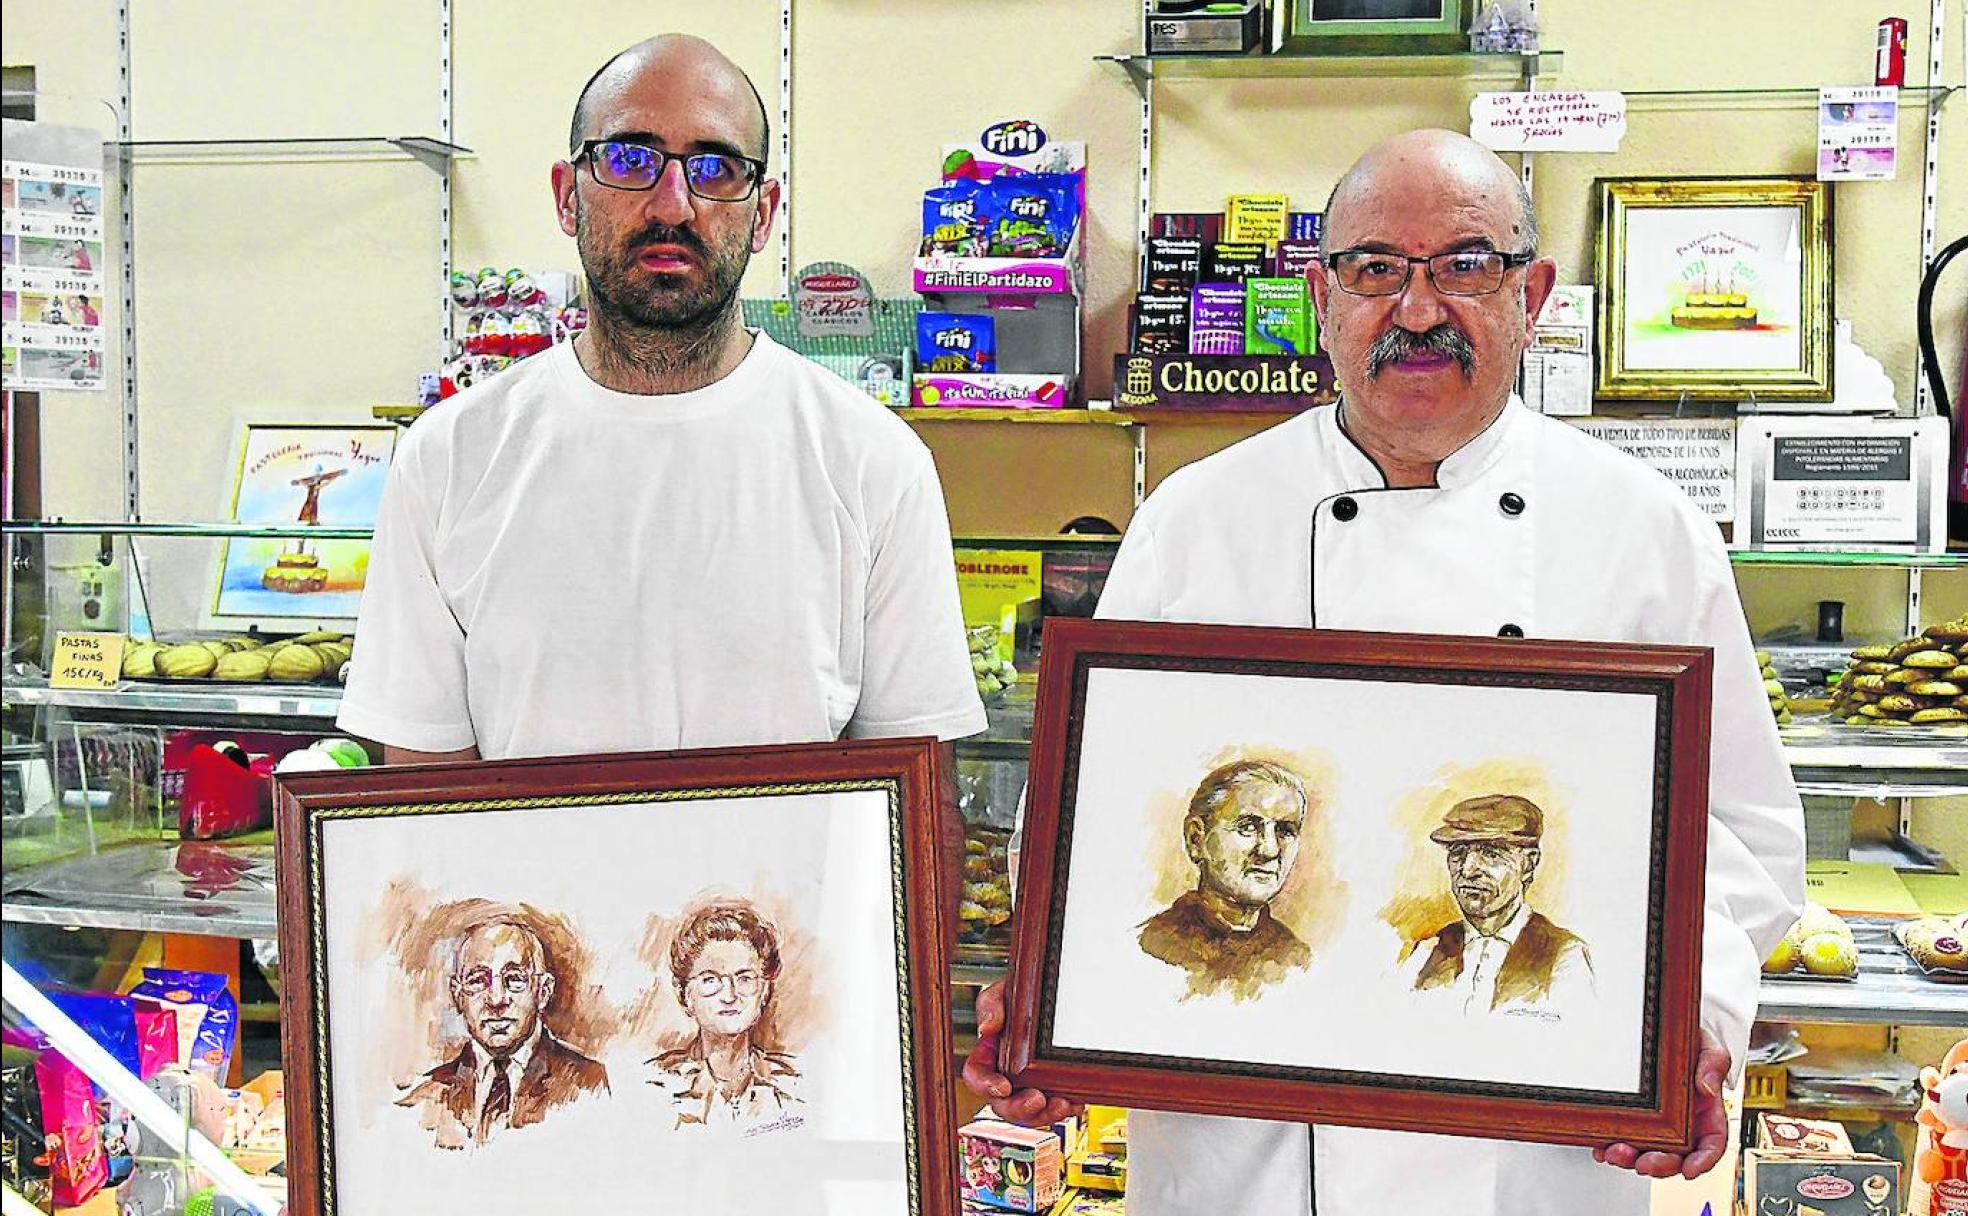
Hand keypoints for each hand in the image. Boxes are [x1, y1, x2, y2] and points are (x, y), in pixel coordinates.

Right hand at [961, 981, 1084, 1124]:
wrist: (1051, 995)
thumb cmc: (1021, 995)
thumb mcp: (1003, 992)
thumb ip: (991, 1004)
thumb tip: (987, 1027)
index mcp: (987, 1054)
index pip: (976, 1076)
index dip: (987, 1086)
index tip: (1004, 1087)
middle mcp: (1005, 1074)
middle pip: (1003, 1104)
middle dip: (1019, 1108)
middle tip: (1037, 1100)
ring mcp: (1028, 1084)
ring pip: (1030, 1112)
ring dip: (1045, 1114)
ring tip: (1062, 1105)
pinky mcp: (1051, 1087)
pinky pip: (1055, 1107)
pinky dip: (1066, 1109)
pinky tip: (1076, 1102)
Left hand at [1593, 1030, 1731, 1179]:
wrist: (1663, 1031)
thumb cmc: (1691, 1043)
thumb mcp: (1708, 1047)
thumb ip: (1714, 1063)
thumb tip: (1707, 1087)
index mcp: (1706, 1114)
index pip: (1711, 1145)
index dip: (1702, 1162)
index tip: (1689, 1170)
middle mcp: (1682, 1125)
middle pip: (1675, 1156)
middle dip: (1659, 1165)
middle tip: (1644, 1164)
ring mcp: (1656, 1124)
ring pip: (1645, 1152)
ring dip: (1630, 1159)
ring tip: (1616, 1153)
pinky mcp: (1631, 1118)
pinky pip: (1621, 1138)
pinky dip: (1609, 1147)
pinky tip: (1601, 1147)